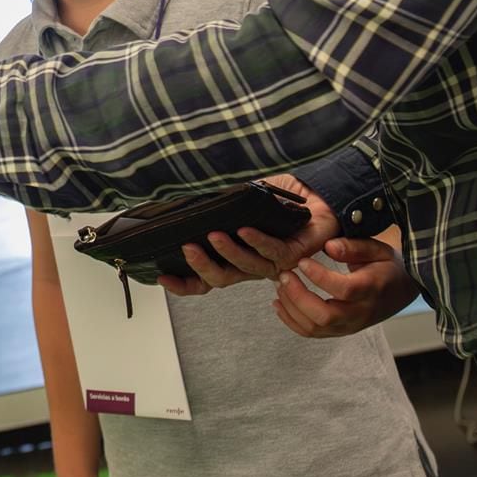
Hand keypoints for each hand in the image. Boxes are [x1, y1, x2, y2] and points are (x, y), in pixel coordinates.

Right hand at [154, 174, 340, 297]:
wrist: (315, 192)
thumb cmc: (279, 199)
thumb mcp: (240, 203)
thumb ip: (218, 209)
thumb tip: (189, 207)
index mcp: (237, 258)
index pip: (206, 279)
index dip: (184, 283)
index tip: (162, 275)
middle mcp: (253, 266)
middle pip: (221, 279)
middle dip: (201, 267)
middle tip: (186, 247)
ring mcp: (273, 263)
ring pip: (245, 268)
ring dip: (227, 253)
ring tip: (212, 236)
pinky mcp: (294, 255)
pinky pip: (272, 252)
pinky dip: (256, 241)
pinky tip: (244, 229)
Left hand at [274, 236, 421, 338]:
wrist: (403, 289)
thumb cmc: (387, 266)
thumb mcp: (378, 249)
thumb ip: (354, 247)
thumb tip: (327, 246)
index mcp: (371, 289)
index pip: (344, 290)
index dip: (319, 277)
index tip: (302, 261)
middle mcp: (360, 313)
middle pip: (325, 316)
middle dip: (298, 296)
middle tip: (284, 274)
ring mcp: (350, 325)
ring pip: (316, 327)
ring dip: (291, 308)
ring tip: (280, 285)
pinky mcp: (341, 330)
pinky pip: (313, 333)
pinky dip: (292, 321)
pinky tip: (279, 303)